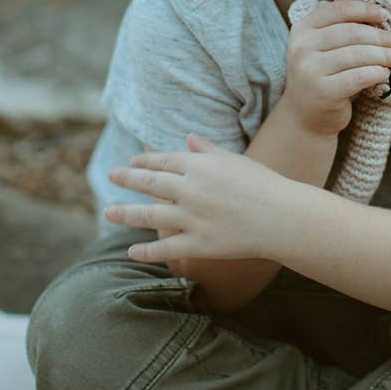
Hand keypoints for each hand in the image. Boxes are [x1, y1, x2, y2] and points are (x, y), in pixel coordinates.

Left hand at [105, 134, 291, 262]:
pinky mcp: (198, 244)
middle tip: (111, 176)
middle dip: (127, 179)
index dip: (144, 161)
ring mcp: (192, 218)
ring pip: (149, 216)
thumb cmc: (262, 184)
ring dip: (125, 213)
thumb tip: (188, 138)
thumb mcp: (234, 160)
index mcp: (199, 166)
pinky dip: (146, 252)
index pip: (162, 161)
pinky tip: (131, 252)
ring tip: (108, 212)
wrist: (282, 217)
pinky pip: (165, 249)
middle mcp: (190, 190)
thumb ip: (207, 149)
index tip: (132, 162)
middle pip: (149, 183)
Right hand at [282, 0, 390, 136]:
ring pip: (356, 55)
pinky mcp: (322, 92)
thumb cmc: (323, 75)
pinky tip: (385, 73)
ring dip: (383, 55)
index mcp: (302, 30)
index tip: (386, 15)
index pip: (337, 11)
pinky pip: (357, 77)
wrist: (306, 116)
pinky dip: (375, 73)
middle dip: (380, 36)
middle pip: (350, 33)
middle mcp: (301, 48)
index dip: (364, 10)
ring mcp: (309, 70)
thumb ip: (337, 20)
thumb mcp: (325, 45)